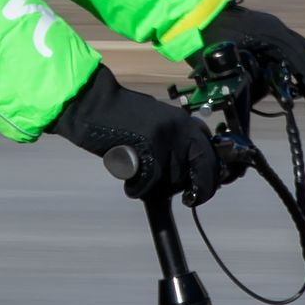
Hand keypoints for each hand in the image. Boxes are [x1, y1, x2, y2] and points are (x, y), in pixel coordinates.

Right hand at [47, 65, 231, 203]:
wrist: (94, 105)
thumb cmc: (121, 117)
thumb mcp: (158, 124)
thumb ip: (176, 143)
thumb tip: (192, 171)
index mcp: (184, 122)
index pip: (210, 155)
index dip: (210, 178)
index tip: (202, 190)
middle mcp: (180, 129)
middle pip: (200, 170)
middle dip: (196, 190)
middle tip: (188, 199)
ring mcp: (165, 138)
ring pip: (173, 180)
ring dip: (158, 188)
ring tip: (142, 178)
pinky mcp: (147, 148)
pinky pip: (150, 183)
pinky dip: (139, 189)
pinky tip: (131, 182)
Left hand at [198, 1, 304, 112]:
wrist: (187, 12)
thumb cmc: (203, 39)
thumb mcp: (226, 66)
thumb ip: (248, 83)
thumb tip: (265, 99)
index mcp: (270, 35)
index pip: (300, 60)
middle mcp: (274, 27)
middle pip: (304, 52)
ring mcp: (268, 24)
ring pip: (296, 48)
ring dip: (304, 71)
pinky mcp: (260, 27)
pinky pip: (285, 45)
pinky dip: (292, 63)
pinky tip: (289, 79)